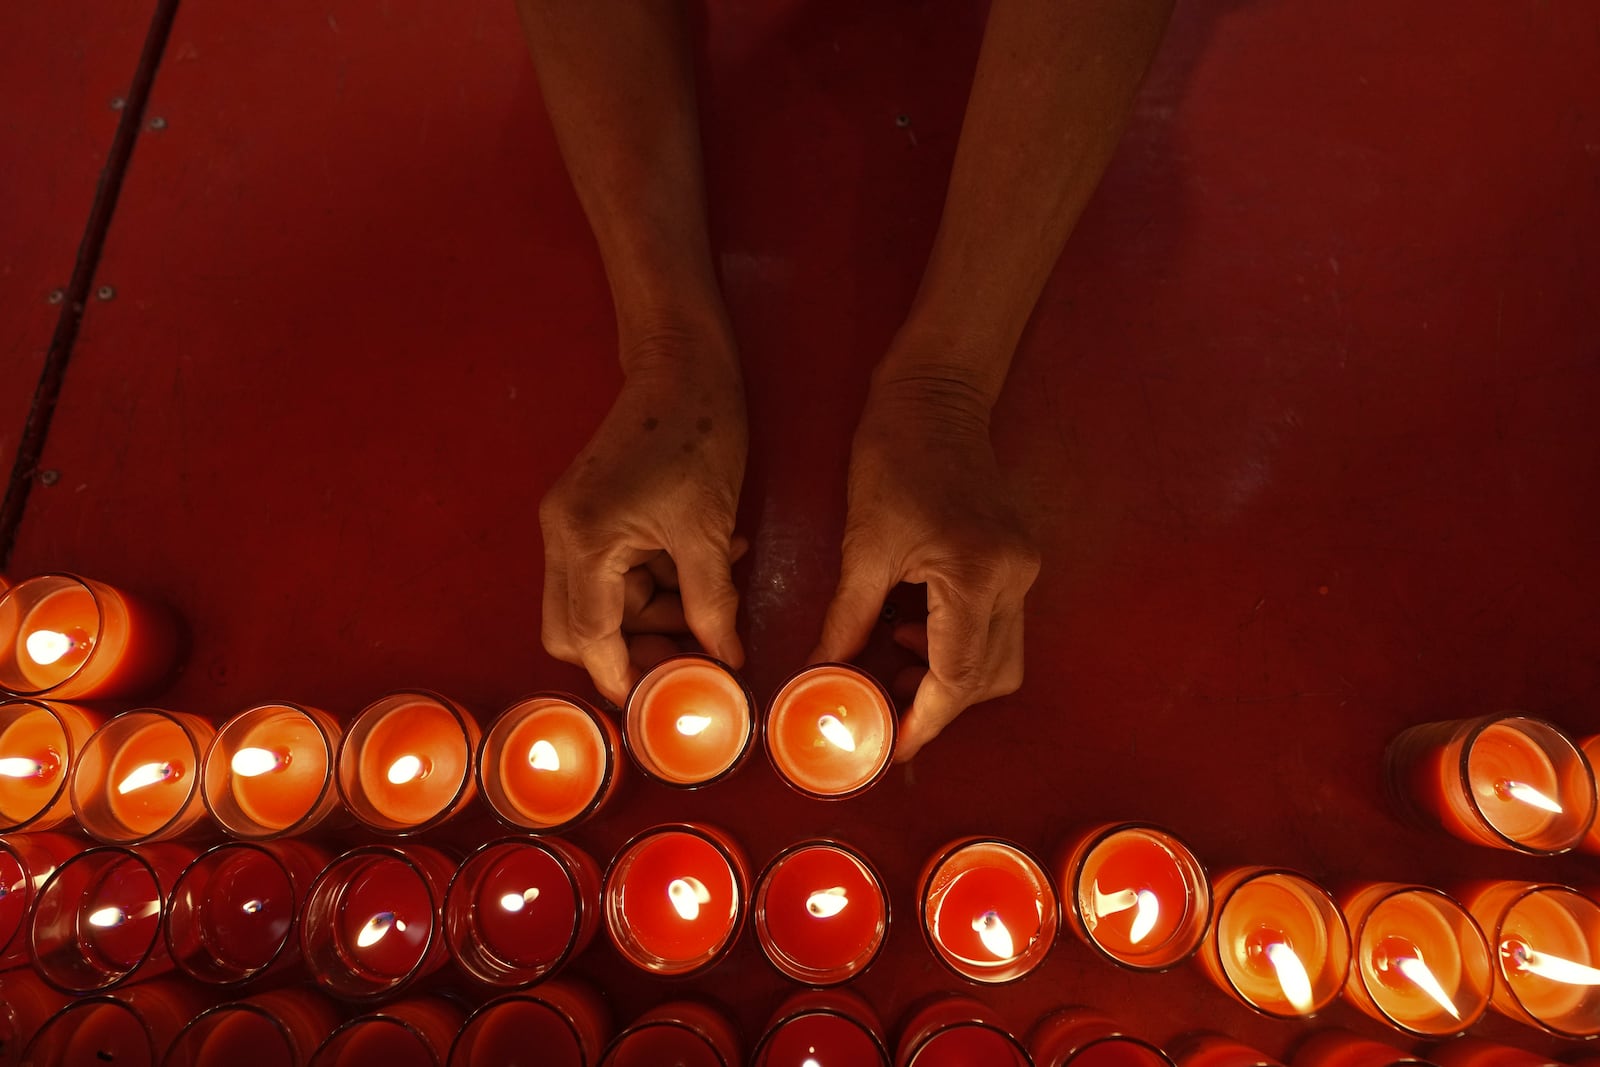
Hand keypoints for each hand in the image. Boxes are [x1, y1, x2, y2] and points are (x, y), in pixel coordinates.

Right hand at [540, 335, 746, 705]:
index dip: (624, 676)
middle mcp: (563, 536)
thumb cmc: (699, 436)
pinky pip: (617, 569)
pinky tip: (711, 563)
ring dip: (657, 611)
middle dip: (634, 648)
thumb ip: (712, 603)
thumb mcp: (711, 530)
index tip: (661, 703)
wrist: (683, 364)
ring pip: (603, 601)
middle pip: (578, 628)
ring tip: (719, 597)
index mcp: (583, 541)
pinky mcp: (591, 511)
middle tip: (691, 657)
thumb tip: (726, 661)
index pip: (588, 638)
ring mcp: (572, 522)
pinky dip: (658, 579)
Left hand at [812, 373, 1039, 760]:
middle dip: (940, 703)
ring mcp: (1022, 567)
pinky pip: (996, 624)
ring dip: (950, 674)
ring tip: (891, 661)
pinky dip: (958, 643)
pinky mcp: (1017, 558)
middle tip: (886, 709)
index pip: (958, 674)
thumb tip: (824, 674)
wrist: (935, 396)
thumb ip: (849, 618)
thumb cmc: (892, 456)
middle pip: (990, 676)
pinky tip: (912, 628)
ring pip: (1000, 656)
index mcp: (975, 574)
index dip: (926, 719)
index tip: (895, 747)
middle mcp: (1012, 577)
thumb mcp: (862, 544)